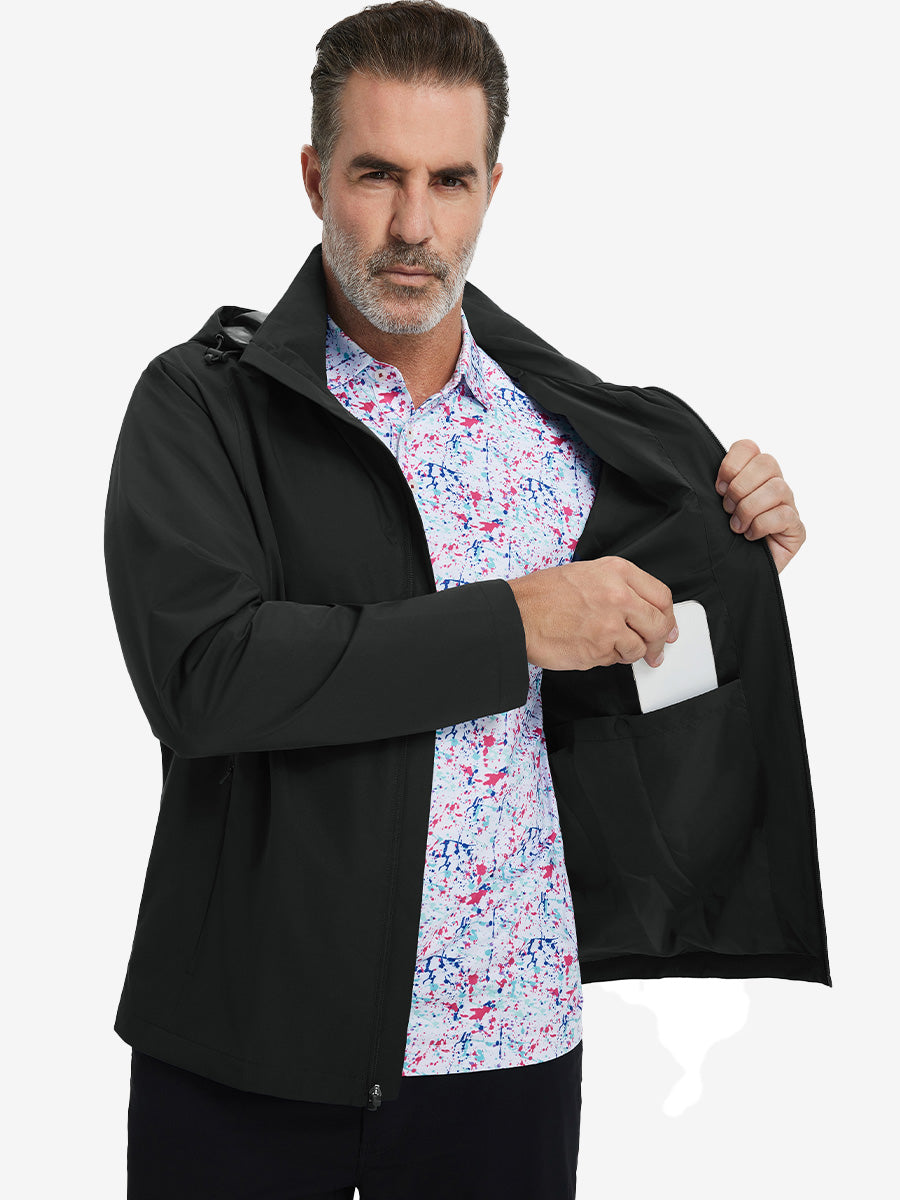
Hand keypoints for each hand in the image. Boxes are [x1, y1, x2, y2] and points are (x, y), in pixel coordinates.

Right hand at [508, 557, 678, 671]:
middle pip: (659, 625)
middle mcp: (619, 597)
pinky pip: (616, 660)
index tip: (668, 626)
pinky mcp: (599, 650)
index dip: (668, 616)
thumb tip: (646, 609)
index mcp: (618, 572)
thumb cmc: (544, 594)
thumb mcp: (587, 573)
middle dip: (659, 641)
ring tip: (608, 644)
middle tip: (655, 649)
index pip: (662, 597)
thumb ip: (620, 587)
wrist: (517, 615)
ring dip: (630, 651)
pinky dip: (607, 657)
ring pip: (639, 648)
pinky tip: (590, 645)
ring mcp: (610, 626)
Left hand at [715, 439, 805, 573]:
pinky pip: (784, 515)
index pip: (749, 447)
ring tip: (736, 526)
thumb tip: (690, 474)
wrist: (732, 575)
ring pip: (777, 488)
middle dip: (740, 487)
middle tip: (726, 508)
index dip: (731, 464)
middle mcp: (773, 485)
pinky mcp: (796, 529)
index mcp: (752, 475)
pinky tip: (750, 536)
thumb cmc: (721, 540)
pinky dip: (761, 525)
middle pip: (767, 462)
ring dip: (749, 508)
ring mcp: (788, 506)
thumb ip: (710, 489)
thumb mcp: (710, 509)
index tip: (718, 488)